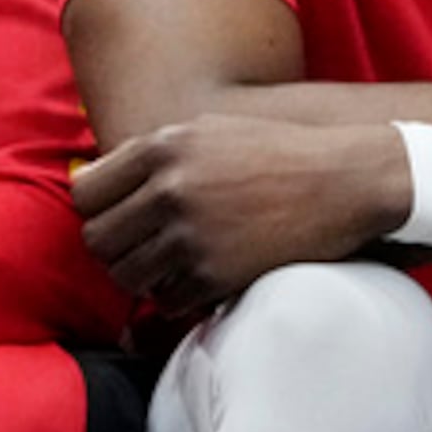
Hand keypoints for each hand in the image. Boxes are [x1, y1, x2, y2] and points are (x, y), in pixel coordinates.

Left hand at [73, 117, 410, 311]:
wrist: (345, 181)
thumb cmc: (279, 154)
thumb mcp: (210, 130)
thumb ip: (153, 154)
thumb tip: (94, 183)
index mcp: (163, 146)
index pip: (85, 193)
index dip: (98, 211)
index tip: (120, 219)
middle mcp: (170, 189)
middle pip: (98, 240)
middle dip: (117, 249)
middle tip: (145, 249)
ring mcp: (192, 234)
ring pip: (127, 276)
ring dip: (145, 277)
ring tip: (173, 266)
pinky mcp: (216, 272)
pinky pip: (168, 300)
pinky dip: (180, 296)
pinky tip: (204, 278)